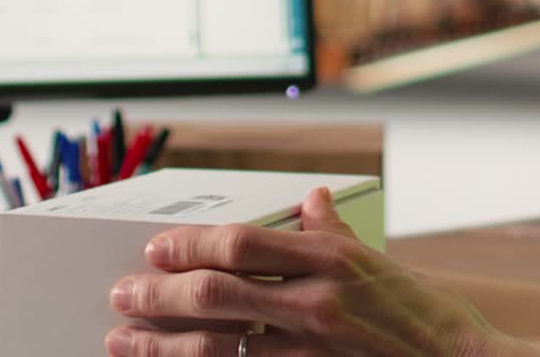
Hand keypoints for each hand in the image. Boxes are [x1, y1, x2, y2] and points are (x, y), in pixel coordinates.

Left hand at [106, 186, 537, 356]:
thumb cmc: (418, 311)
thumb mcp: (374, 258)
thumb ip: (330, 228)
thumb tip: (308, 197)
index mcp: (328, 259)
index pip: (241, 244)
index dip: (190, 246)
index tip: (155, 250)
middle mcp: (316, 303)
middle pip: (218, 296)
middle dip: (160, 296)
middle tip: (122, 294)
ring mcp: (313, 351)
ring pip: (220, 349)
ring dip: (165, 347)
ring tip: (126, 342)